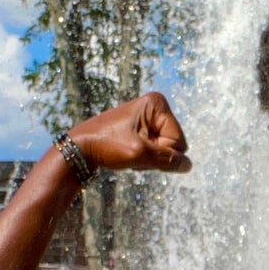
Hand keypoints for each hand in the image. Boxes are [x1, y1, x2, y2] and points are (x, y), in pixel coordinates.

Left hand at [69, 92, 191, 173]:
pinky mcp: (143, 127)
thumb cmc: (107, 146)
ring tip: (128, 152)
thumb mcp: (139, 154)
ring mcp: (149, 117)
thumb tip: (188, 165)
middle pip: (173, 144)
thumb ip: (167, 160)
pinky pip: (155, 148)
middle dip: (155, 154)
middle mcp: (156, 106)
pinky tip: (128, 152)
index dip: (160, 152)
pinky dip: (144, 156)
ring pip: (164, 149)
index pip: (178, 141)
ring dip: (149, 157)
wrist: (80, 148)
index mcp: (157, 104)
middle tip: (132, 152)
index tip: (137, 148)